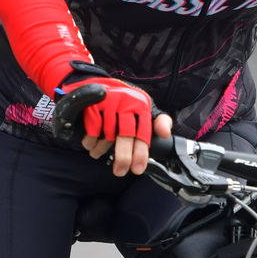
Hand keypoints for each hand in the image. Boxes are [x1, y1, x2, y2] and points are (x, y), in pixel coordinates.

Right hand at [56, 62, 168, 176]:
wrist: (98, 85)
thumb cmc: (124, 105)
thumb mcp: (144, 111)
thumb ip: (158, 122)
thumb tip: (165, 133)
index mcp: (142, 105)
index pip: (143, 132)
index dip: (141, 152)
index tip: (137, 169)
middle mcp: (127, 101)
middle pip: (126, 135)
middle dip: (123, 157)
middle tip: (120, 171)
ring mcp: (109, 102)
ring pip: (108, 134)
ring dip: (102, 150)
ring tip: (99, 154)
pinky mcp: (93, 104)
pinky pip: (93, 129)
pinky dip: (91, 141)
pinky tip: (91, 145)